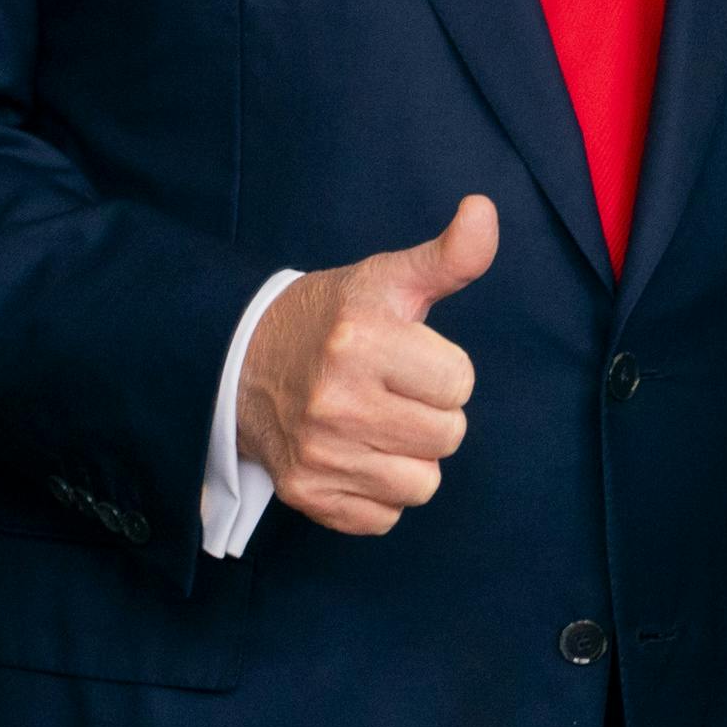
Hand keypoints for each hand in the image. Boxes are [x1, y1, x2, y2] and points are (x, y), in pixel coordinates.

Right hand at [236, 196, 495, 535]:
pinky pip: (385, 516)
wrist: (242, 361)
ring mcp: (319, 454)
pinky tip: (354, 455)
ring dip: (409, 457)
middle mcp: (336, 402)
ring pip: (422, 484)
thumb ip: (448, 256)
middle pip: (447, 437)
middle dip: (430, 413)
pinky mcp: (307, 494)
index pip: (460, 384)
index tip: (407, 358)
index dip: (442, 371)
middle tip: (391, 391)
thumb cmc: (331, 319)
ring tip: (375, 424)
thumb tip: (485, 210)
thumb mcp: (386, 280)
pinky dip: (377, 492)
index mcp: (361, 342)